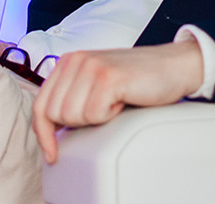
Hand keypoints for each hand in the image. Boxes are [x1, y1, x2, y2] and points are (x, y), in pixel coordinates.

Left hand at [31, 40, 203, 163]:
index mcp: (68, 62)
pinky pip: (94, 115)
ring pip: (73, 117)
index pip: (40, 106)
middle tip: (102, 112)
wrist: (173, 65)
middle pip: (54, 115)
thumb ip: (72, 96)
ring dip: (96, 119)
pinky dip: (109, 116)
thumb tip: (50, 130)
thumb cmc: (137, 80)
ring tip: (112, 104)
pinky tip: (122, 101)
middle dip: (77, 125)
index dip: (44, 134)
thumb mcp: (95, 84)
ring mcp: (91, 66)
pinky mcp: (108, 77)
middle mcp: (76, 60)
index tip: (52, 153)